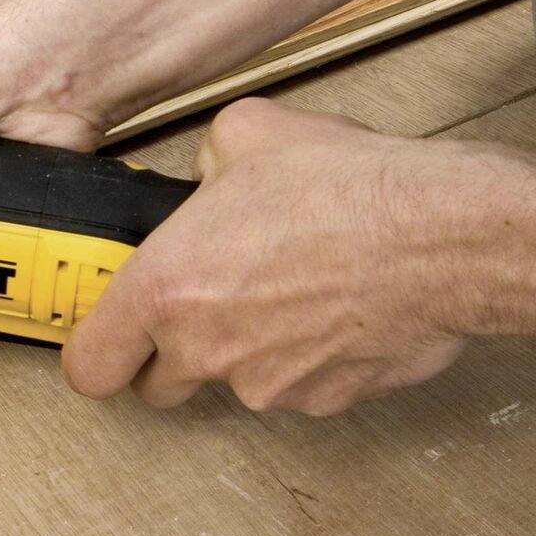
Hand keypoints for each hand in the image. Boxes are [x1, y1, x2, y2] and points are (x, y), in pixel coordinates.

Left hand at [61, 99, 475, 415]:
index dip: (97, 354)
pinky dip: (310, 357)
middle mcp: (207, 350)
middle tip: (208, 304)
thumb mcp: (247, 135)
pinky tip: (338, 304)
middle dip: (173, 354)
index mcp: (165, 289)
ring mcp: (268, 385)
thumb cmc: (347, 186)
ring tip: (294, 283)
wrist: (446, 234)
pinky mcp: (327, 400)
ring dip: (251, 348)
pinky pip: (301, 386)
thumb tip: (208, 178)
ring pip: (237, 382)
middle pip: (159, 387)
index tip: (111, 338)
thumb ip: (204, 164)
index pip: (89, 366)